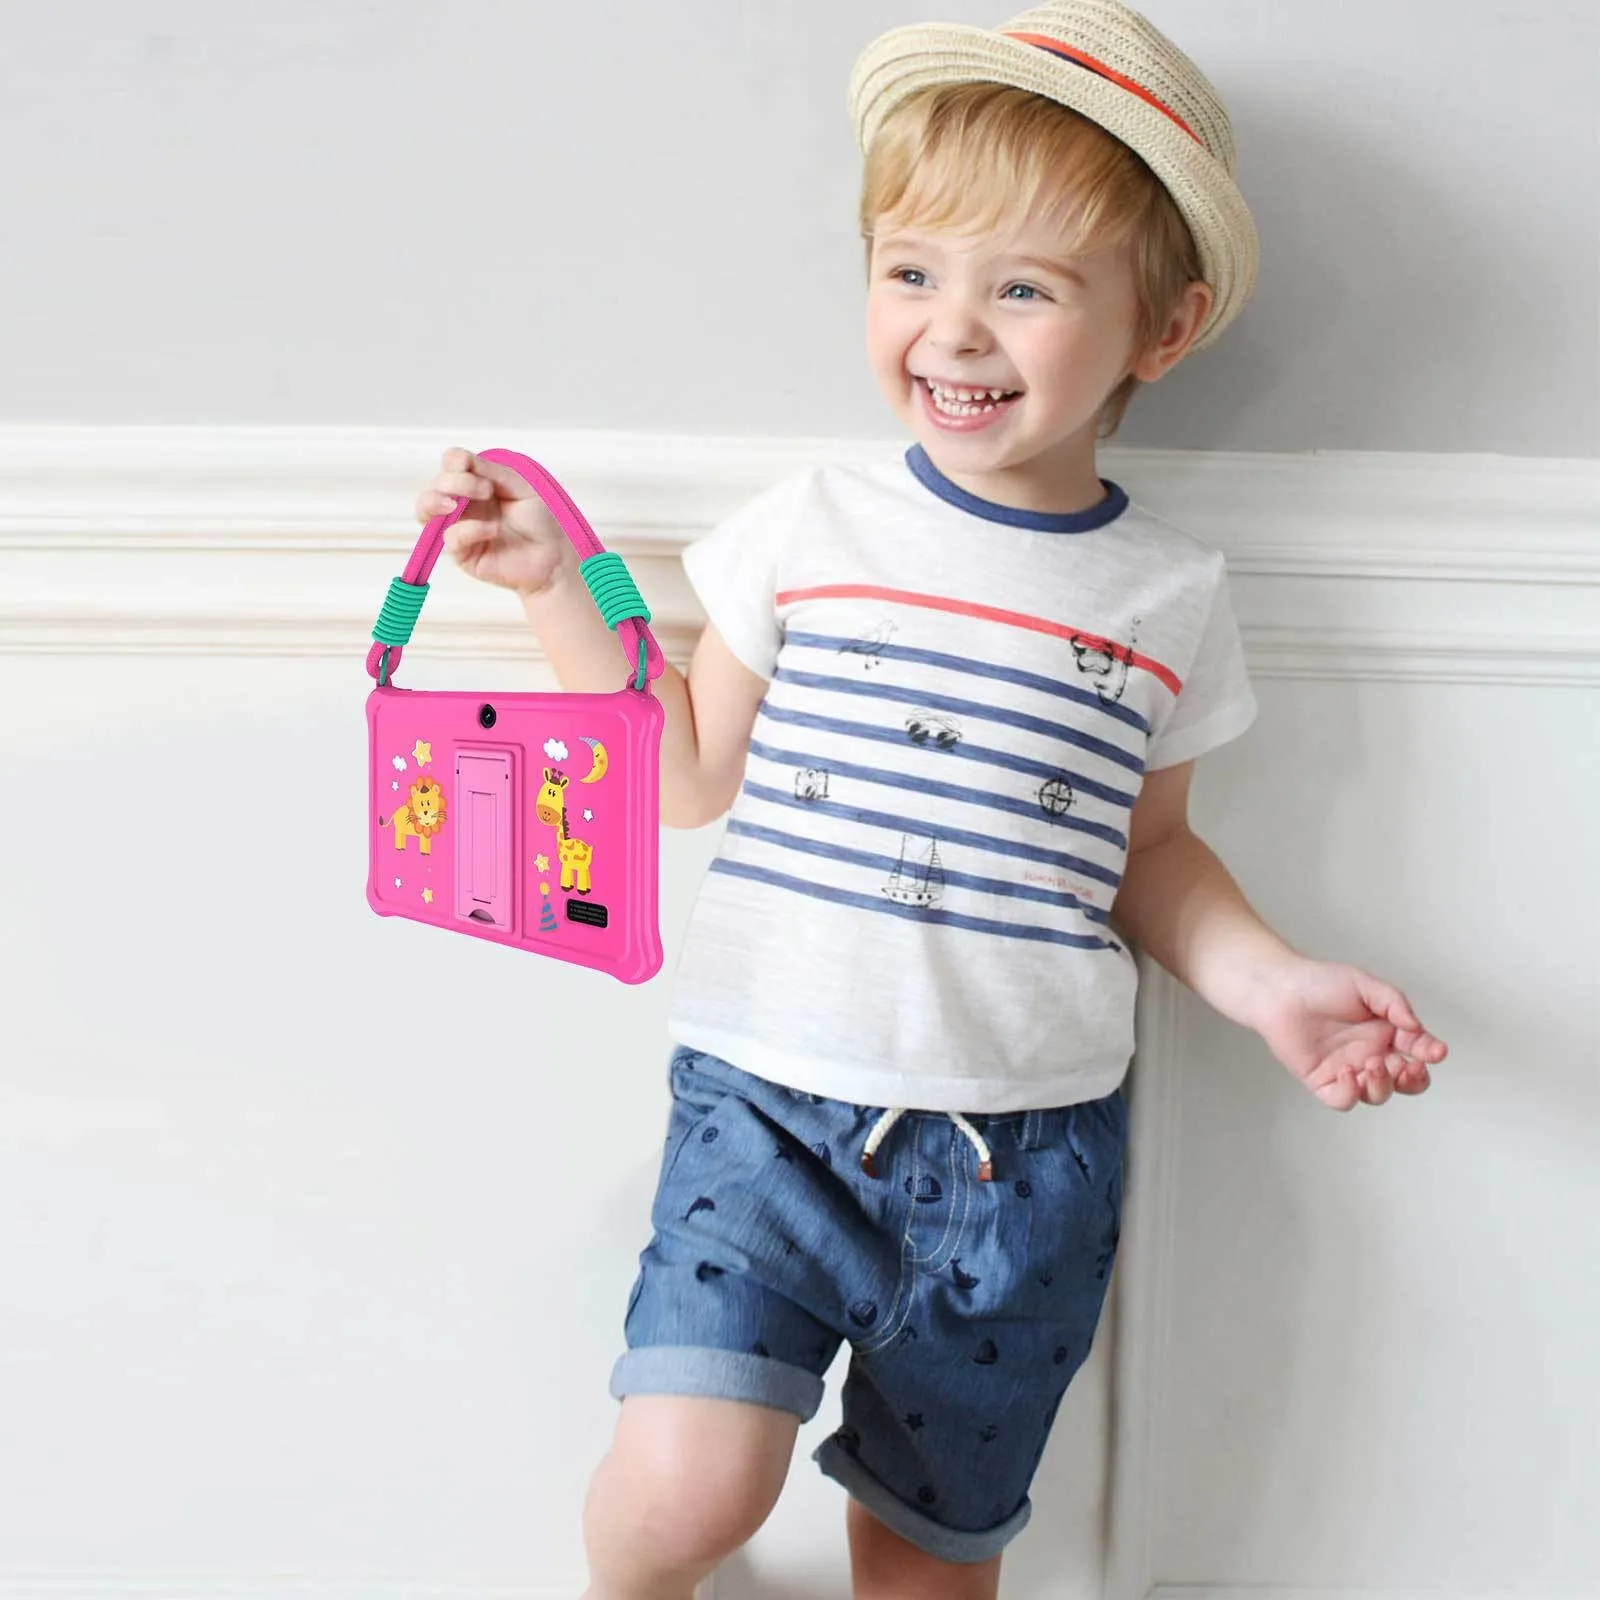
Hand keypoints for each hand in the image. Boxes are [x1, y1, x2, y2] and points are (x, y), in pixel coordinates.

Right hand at [414, 447, 574, 597]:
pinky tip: (491, 530)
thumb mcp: (521, 486)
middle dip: (453, 482)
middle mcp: (463, 504)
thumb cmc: (539, 521)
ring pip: (425, 510)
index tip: (469, 464)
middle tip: (485, 490)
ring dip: (438, 501)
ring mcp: (459, 528)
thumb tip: (463, 461)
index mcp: (476, 483)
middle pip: (435, 485)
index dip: (454, 461)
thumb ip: (493, 472)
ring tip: (457, 505)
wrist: (553, 556)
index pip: (450, 464)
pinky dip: (468, 530)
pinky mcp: (462, 554)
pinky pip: (450, 539)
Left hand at [1254, 959, 1448, 1111]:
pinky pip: (1343, 1099)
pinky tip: (1349, 1072)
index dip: (1430, 1053)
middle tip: (1410, 1066)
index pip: (1418, 1050)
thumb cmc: (1320, 983)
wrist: (1280, 989)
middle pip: (1405, 1081)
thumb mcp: (1365, 985)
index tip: (1436, 1050)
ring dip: (1384, 1085)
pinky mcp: (1323, 1081)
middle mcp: (1371, 1054)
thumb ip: (1394, 1003)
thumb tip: (1417, 1026)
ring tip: (1374, 1063)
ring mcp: (1348, 1070)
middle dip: (1414, 1079)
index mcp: (1386, 1032)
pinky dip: (1351, 1092)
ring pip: (1377, 1094)